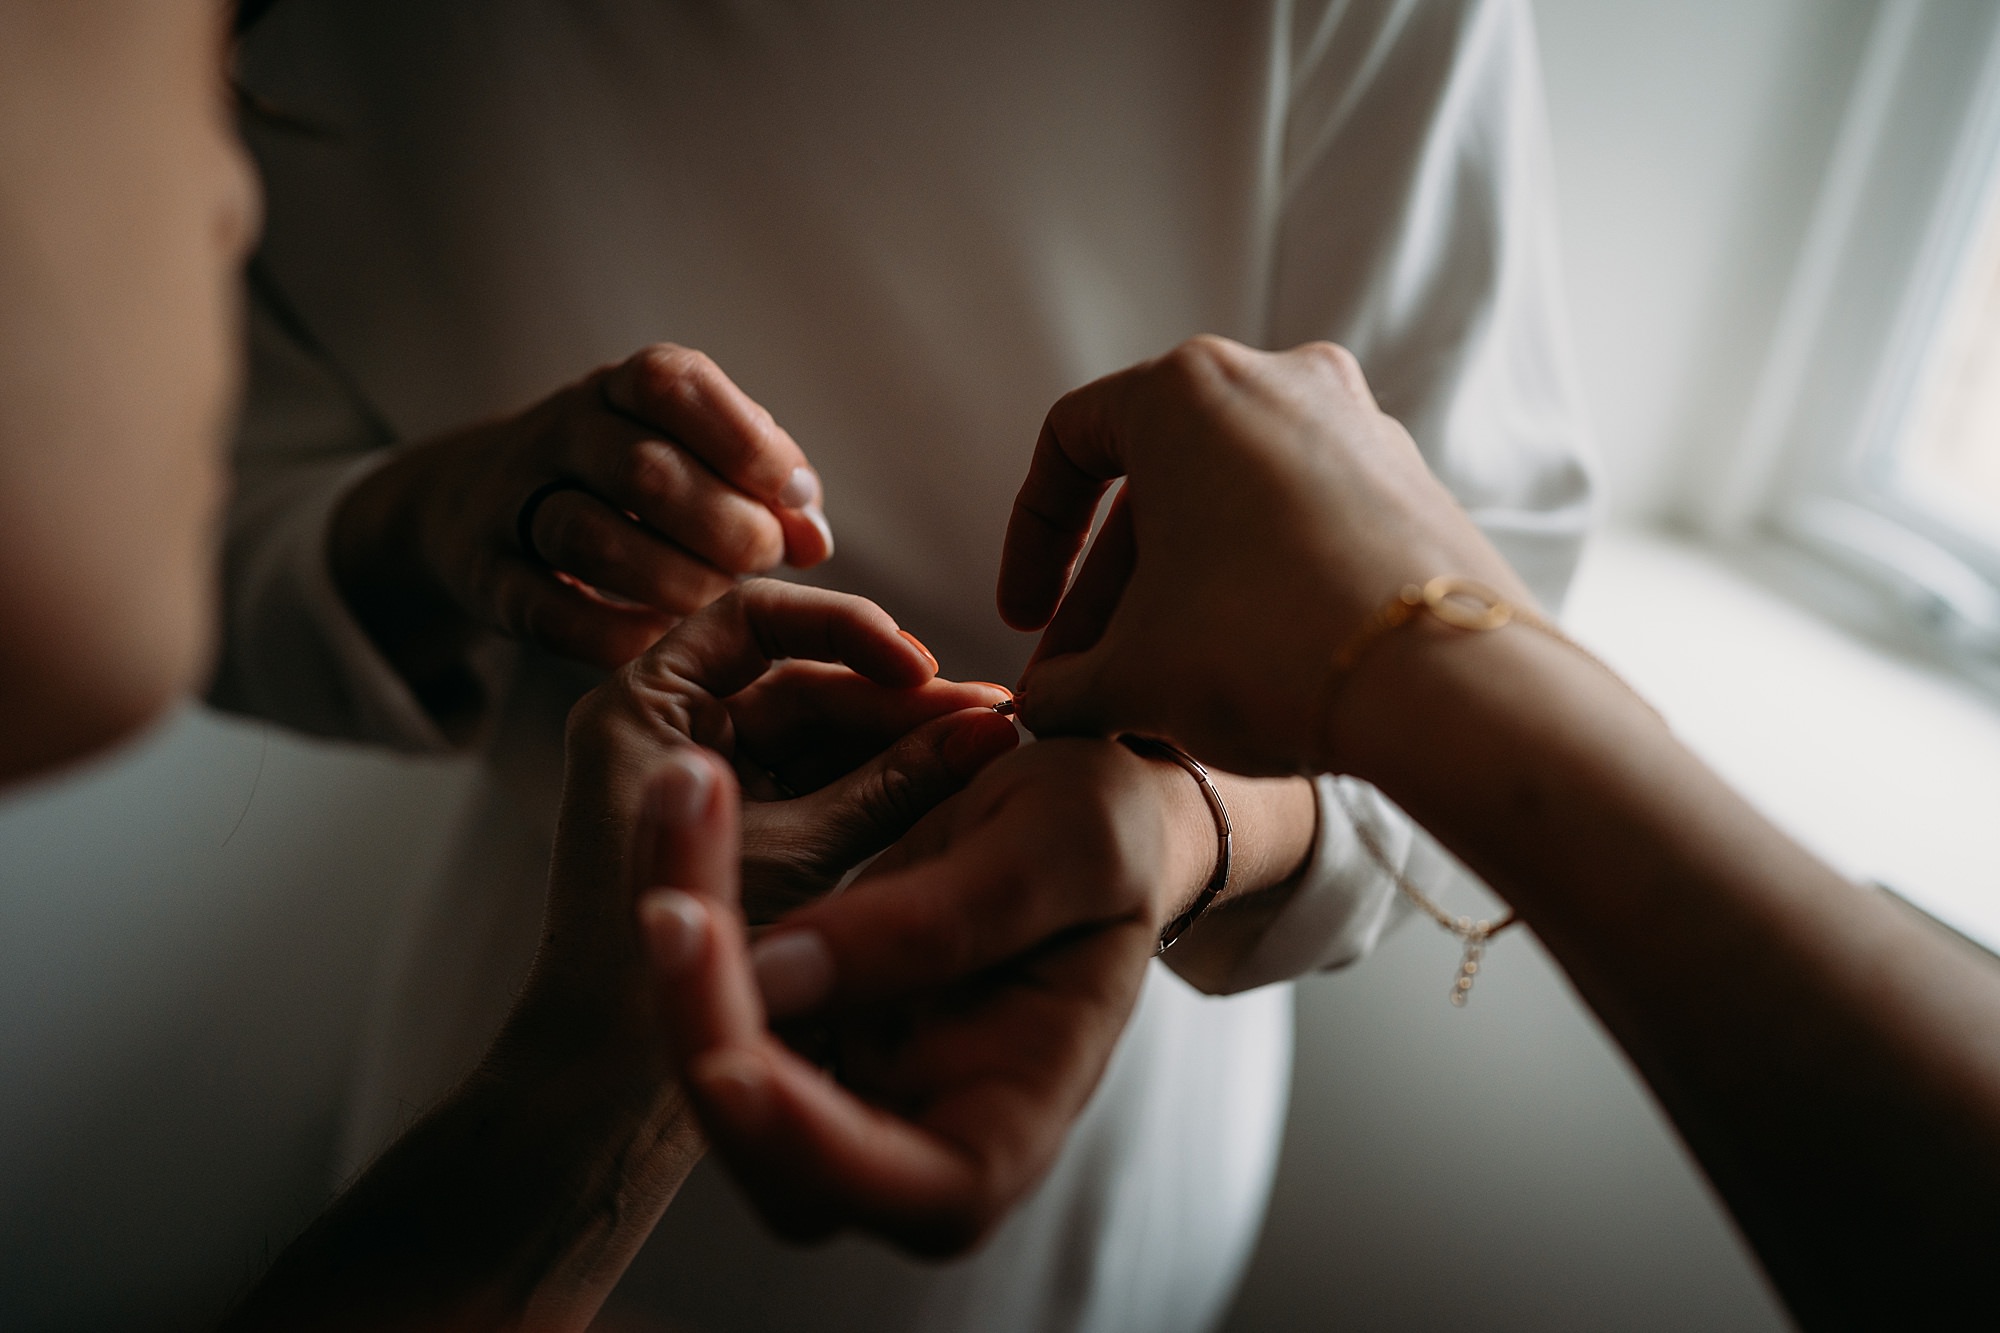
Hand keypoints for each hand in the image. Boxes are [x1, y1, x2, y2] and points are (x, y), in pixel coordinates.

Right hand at [331, 344, 834, 678]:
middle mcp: (560, 432)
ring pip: (590, 538)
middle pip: (642, 472)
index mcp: (619, 387)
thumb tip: (814, 539)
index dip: (744, 442)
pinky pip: (549, 612)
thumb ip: (764, 488)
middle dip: (724, 527)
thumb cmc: (627, 482)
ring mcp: (510, 502)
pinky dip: (616, 635)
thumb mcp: (692, 457)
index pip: (672, 384)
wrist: (475, 504)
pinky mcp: (486, 576)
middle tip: (762, 559)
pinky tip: (661, 641)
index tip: (791, 496)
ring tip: (715, 606)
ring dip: (675, 584)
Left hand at [537, 579, 1018, 1012]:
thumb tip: (987, 726)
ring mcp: (712, 785)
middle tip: (993, 715)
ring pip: (825, 738)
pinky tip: (956, 786)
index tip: (915, 664)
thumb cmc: (665, 964)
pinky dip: (885, 788)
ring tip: (992, 747)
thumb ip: (889, 784)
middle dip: (897, 701)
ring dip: (903, 744)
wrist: (610, 1086)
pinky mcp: (747, 834)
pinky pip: (826, 788)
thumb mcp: (793, 855)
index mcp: (644, 708)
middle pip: (803, 681)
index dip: (842, 628)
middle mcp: (672, 732)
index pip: (753, 620)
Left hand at [641, 738, 1209, 1253]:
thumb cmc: (1110, 832)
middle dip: (704, 1025)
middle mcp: (910, 1132)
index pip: (914, 1192)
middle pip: (772, 1142)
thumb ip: (938, 921)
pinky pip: (707, 987)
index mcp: (1010, 1127)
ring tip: (676, 800)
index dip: (813, 1145)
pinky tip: (682, 809)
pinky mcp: (793, 1021)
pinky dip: (684, 901)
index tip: (732, 1063)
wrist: (1080, 803)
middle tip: (671, 901)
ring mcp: (840, 1083)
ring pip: (713, 1060)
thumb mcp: (1064, 846)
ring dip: (675, 945)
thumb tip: (775, 977)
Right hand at [997, 335, 1529, 775]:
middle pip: (1157, 484)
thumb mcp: (1129, 676)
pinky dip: (1258, 584)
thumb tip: (1042, 710)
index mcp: (1187, 388)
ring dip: (1181, 593)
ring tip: (1159, 688)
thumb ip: (1063, 687)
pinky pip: (1304, 524)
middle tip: (1084, 679)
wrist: (1445, 689)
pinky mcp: (1413, 484)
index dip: (1030, 542)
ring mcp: (1357, 426)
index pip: (1071, 445)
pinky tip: (1247, 669)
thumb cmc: (1264, 651)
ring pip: (1233, 506)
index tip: (1025, 623)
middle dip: (1109, 592)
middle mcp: (1278, 380)